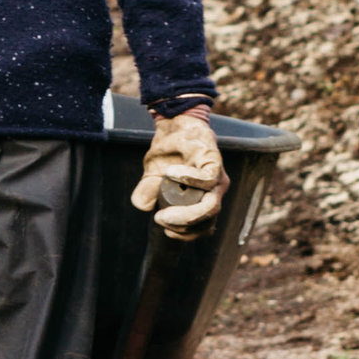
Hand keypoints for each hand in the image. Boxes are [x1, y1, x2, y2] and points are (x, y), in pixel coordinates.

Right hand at [131, 107, 225, 240]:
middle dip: (185, 226)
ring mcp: (217, 177)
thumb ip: (147, 191)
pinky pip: (207, 178)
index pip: (204, 227)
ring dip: (188, 214)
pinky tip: (170, 174)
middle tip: (161, 221)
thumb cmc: (167, 152)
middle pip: (209, 218)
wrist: (174, 124)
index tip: (167, 232)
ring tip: (163, 213)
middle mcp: (215, 191)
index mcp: (205, 199)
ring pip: (211, 205)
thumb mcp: (152, 174)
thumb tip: (142, 206)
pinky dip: (189, 179)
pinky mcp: (214, 160)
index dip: (187, 234)